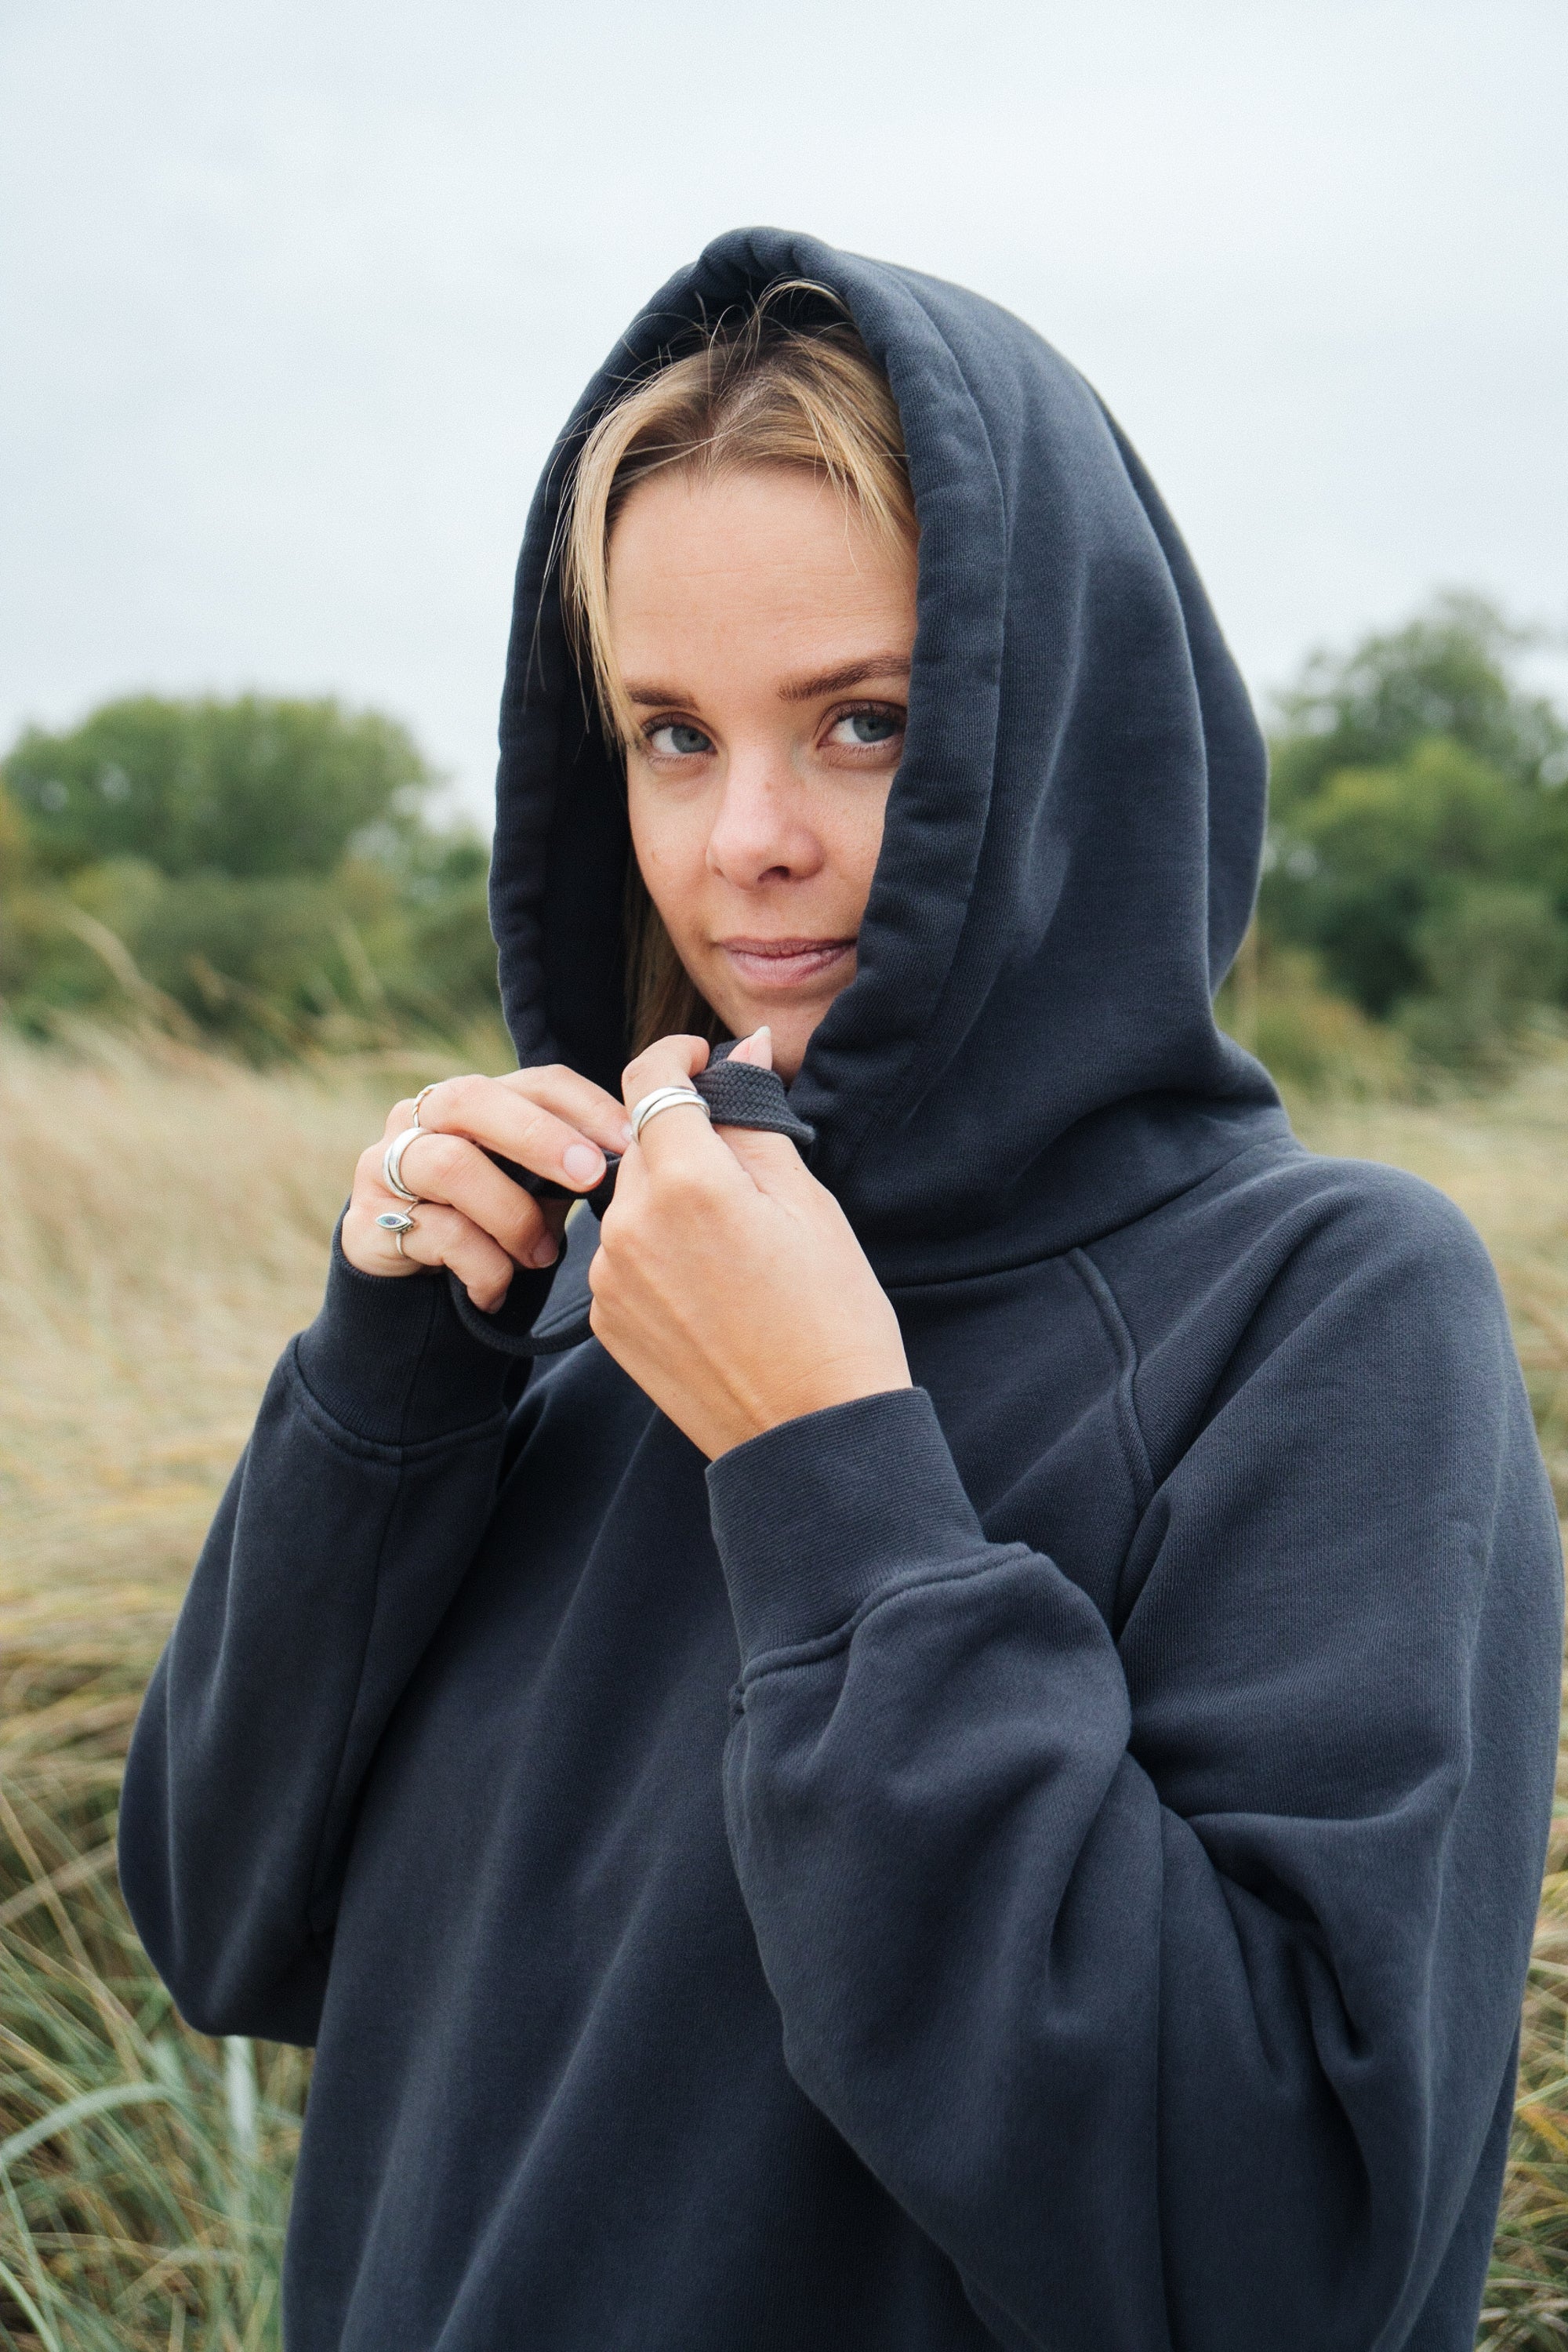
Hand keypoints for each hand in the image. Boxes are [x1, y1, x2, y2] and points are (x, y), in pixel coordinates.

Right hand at [341, 1067, 632, 1309]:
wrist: (412, 1291)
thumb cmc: (489, 1228)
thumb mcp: (534, 1193)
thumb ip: (569, 1168)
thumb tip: (637, 1161)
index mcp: (476, 1100)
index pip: (535, 1081)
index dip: (585, 1105)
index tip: (629, 1141)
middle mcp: (421, 1118)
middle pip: (474, 1099)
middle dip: (539, 1136)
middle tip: (589, 1175)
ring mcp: (385, 1165)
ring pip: (451, 1165)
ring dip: (511, 1215)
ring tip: (542, 1256)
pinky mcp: (366, 1221)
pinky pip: (437, 1234)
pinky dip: (482, 1267)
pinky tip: (497, 1292)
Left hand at [587, 1029, 911, 1458]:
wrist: (811, 1435)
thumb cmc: (832, 1316)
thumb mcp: (808, 1204)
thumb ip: (756, 1120)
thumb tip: (745, 1052)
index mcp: (687, 1183)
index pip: (649, 1081)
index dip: (676, 1056)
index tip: (703, 1058)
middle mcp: (630, 1225)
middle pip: (641, 1143)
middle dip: (685, 1139)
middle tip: (746, 1173)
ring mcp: (609, 1278)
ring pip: (631, 1201)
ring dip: (670, 1198)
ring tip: (735, 1246)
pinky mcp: (605, 1321)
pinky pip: (623, 1256)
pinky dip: (657, 1251)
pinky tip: (711, 1286)